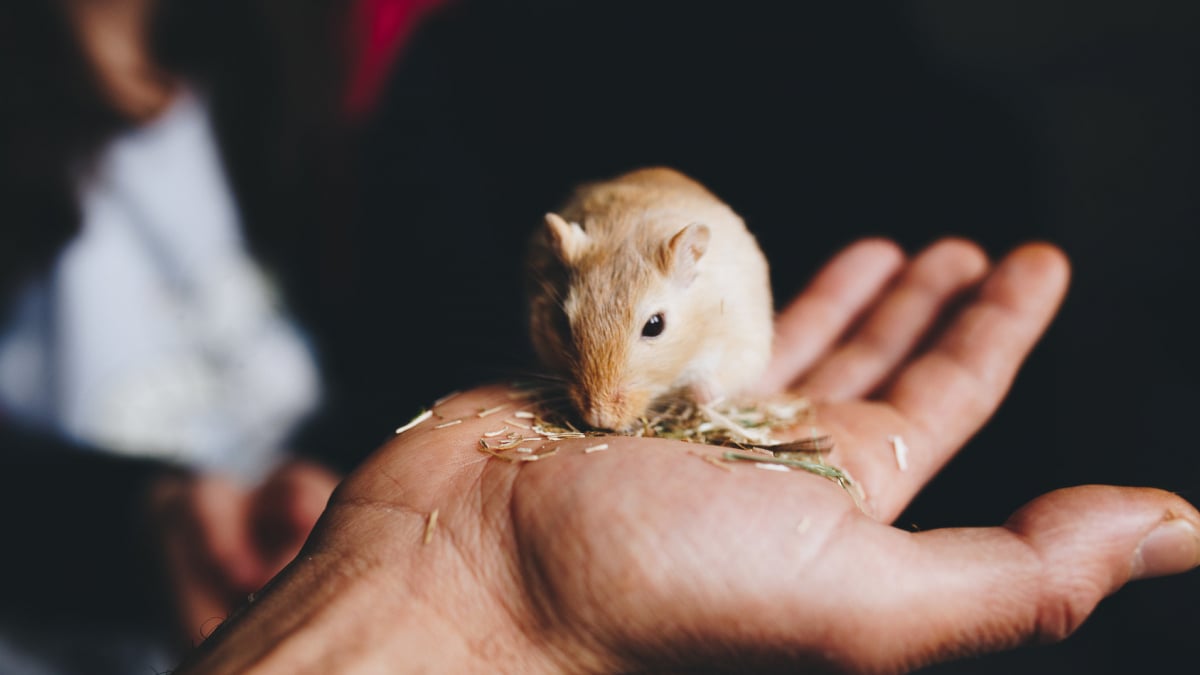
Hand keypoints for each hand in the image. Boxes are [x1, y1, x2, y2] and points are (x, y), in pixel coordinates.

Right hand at [175, 239, 1199, 673]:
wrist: (466, 576)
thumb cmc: (654, 598)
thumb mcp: (863, 600)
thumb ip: (1020, 573)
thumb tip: (1180, 530)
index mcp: (842, 509)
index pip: (948, 402)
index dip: (997, 334)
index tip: (1035, 263)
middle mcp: (772, 468)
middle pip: (877, 371)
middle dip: (929, 311)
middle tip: (968, 250)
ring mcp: (690, 423)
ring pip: (787, 344)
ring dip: (843, 294)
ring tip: (893, 245)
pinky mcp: (614, 384)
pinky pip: (687, 323)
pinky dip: (726, 287)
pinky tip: (752, 254)